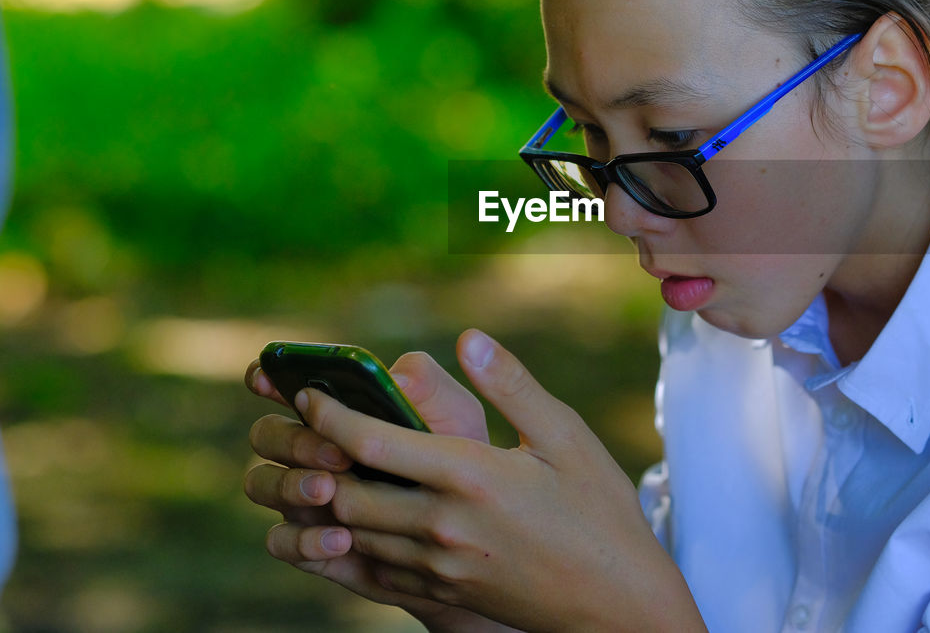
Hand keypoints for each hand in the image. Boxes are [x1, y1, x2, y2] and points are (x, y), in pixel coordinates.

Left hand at [290, 329, 705, 632]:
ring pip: (352, 533)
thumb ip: (511, 385)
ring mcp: (438, 567)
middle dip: (313, 461)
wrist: (618, 603)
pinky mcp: (442, 595)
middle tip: (298, 431)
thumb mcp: (566, 435)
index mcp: (470, 475)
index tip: (309, 395)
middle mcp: (443, 524)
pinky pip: (371, 572)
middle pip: (345, 492)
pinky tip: (344, 524)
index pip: (373, 442)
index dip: (329, 415)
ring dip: (324, 502)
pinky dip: (346, 545)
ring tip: (311, 469)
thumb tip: (467, 339)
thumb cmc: (598, 510)